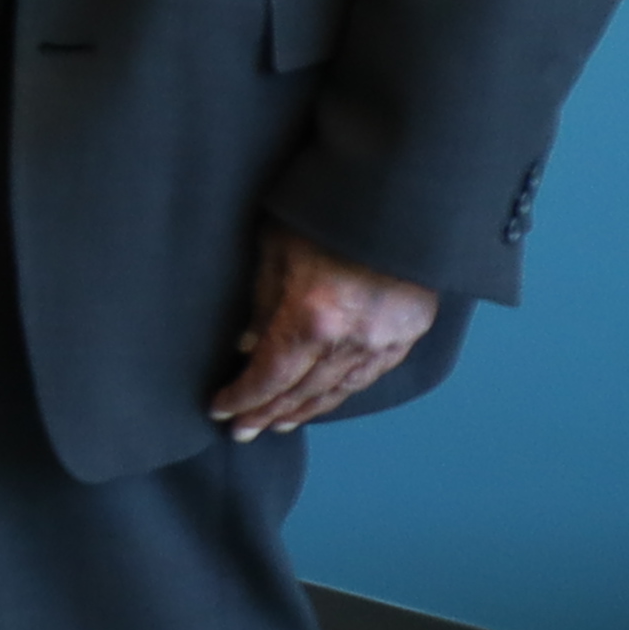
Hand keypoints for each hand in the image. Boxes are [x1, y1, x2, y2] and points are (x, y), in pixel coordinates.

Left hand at [207, 223, 439, 439]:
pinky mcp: (408, 334)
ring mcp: (384, 341)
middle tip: (242, 430)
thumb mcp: (276, 249)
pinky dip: (340, 391)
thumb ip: (261, 303)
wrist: (401, 199)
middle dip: (267, 413)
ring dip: (304, 409)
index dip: (242, 397)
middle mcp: (351, 340)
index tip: (219, 410)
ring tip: (277, 422)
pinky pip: (368, 376)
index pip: (269, 376)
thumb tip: (248, 348)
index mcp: (312, 318)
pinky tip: (323, 399)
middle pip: (301, 392)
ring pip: (337, 390)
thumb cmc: (328, 214)